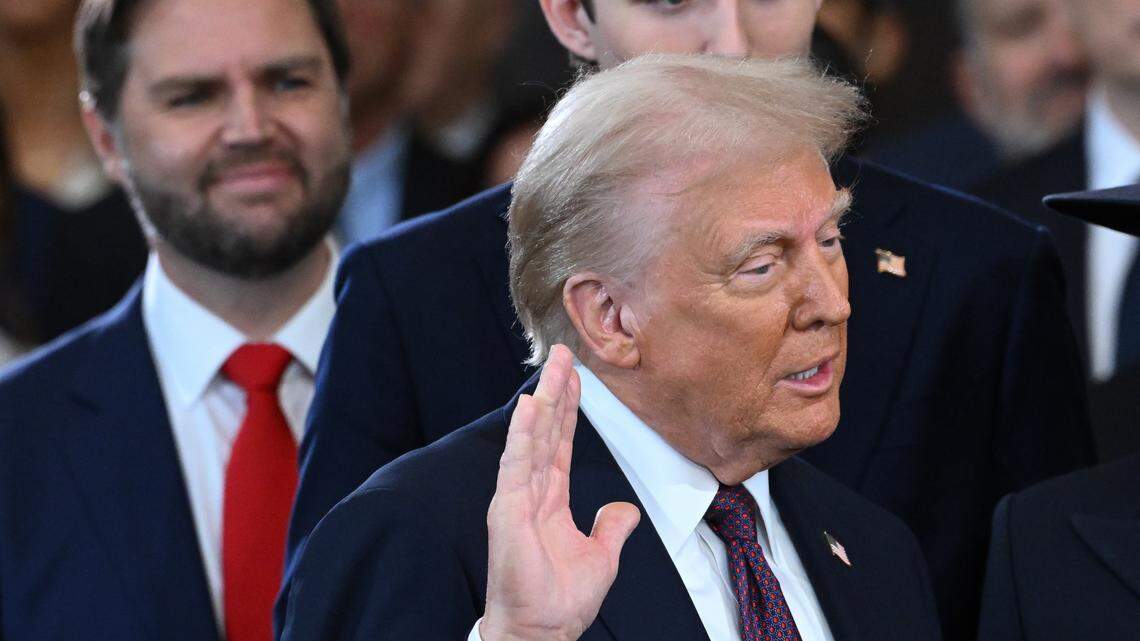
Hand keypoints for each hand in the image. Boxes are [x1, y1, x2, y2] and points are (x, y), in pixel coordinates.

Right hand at [480, 345, 640, 640]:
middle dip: (556, 391)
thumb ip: (611, 527)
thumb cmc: (559, 602)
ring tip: (552, 366)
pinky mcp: (508, 509)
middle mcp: (531, 492)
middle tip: (563, 354)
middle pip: (545, 431)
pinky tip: (531, 405)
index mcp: (550, 500)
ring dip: (543, 400)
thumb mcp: (601, 558)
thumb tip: (623, 510)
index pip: (560, 444)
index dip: (569, 410)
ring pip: (532, 438)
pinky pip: (518, 463)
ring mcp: (516, 497)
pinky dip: (524, 433)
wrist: (540, 632)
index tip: (576, 378)